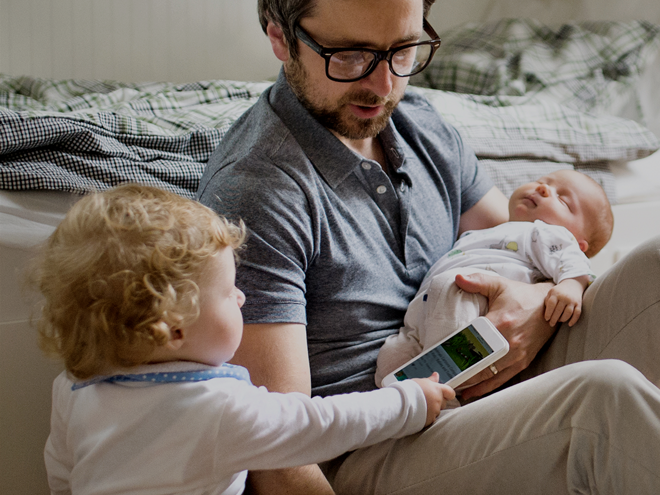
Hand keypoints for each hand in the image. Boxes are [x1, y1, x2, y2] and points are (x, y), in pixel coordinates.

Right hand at [412, 372, 455, 425]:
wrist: (401, 403)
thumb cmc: (409, 390)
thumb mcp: (421, 382)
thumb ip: (431, 380)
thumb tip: (436, 375)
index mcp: (437, 390)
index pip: (450, 392)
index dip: (447, 394)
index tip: (444, 394)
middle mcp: (438, 400)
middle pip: (443, 402)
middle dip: (437, 402)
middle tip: (427, 399)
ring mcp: (435, 411)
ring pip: (437, 411)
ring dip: (431, 409)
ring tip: (420, 406)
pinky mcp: (430, 420)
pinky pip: (431, 418)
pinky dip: (427, 416)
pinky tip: (419, 412)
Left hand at [453, 273, 554, 400]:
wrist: (551, 305)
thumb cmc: (522, 295)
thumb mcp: (499, 285)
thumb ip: (477, 281)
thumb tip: (457, 278)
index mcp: (501, 323)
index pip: (473, 342)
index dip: (456, 352)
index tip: (440, 359)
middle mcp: (509, 342)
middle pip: (479, 363)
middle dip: (460, 372)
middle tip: (442, 378)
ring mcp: (517, 355)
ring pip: (489, 375)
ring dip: (470, 383)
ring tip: (451, 387)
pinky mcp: (523, 361)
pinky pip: (502, 379)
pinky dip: (486, 387)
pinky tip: (471, 392)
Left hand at [544, 278, 586, 326]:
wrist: (573, 284)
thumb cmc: (559, 291)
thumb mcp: (551, 292)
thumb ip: (547, 301)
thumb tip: (546, 313)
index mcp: (556, 294)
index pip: (551, 304)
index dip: (548, 313)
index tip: (546, 319)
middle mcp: (564, 297)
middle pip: (559, 310)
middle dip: (554, 319)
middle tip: (551, 324)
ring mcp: (572, 300)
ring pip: (568, 313)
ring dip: (563, 319)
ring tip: (558, 321)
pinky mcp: (579, 304)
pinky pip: (577, 313)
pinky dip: (574, 320)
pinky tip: (569, 324)